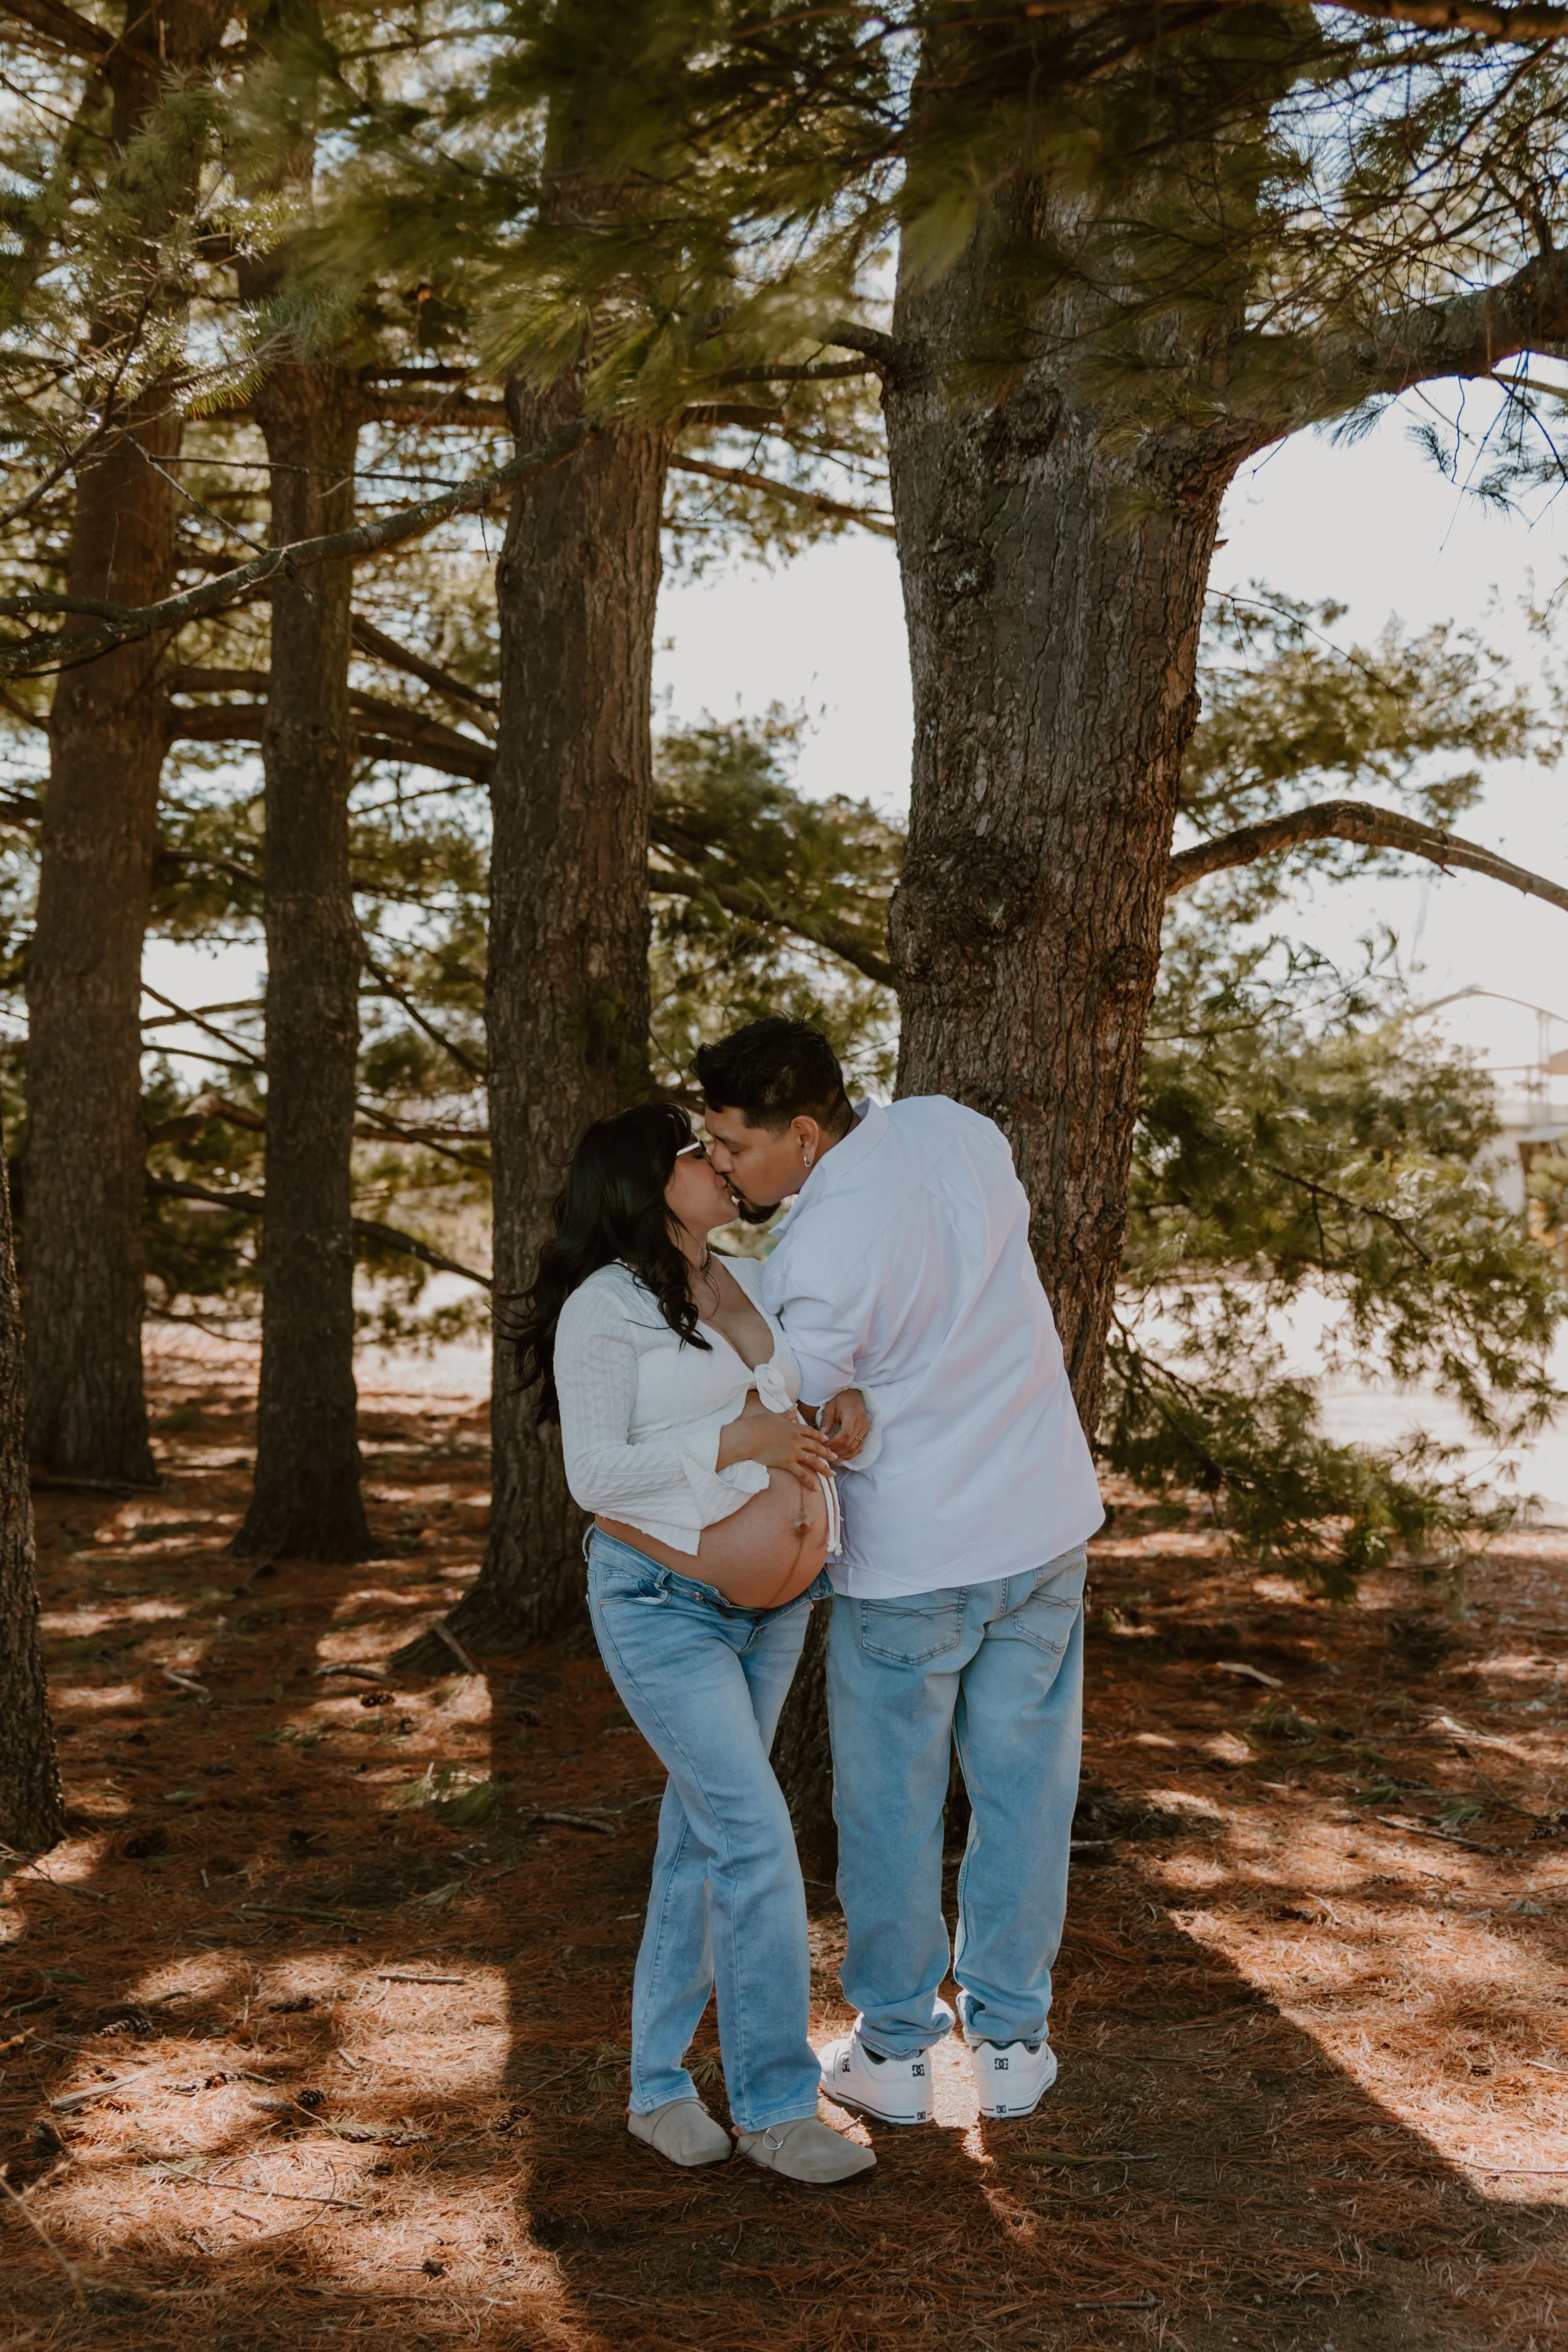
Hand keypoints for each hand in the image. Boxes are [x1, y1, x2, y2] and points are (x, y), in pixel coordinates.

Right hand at [719, 1405, 835, 1480]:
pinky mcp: (787, 1463)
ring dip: (824, 1468)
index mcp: (794, 1427)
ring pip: (813, 1461)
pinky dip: (809, 1481)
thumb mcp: (774, 1415)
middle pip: (816, 1447)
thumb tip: (794, 1407)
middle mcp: (797, 1440)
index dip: (820, 1436)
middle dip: (827, 1453)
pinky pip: (801, 1474)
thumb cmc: (758, 1424)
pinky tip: (816, 1488)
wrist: (749, 1437)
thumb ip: (786, 1414)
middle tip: (835, 1458)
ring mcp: (794, 1452)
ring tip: (832, 1475)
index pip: (811, 1432)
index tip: (827, 1440)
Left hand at [818, 1388, 868, 1460]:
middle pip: (850, 1444)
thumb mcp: (830, 1406)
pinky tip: (841, 1457)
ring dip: (843, 1455)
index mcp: (853, 1415)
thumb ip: (826, 1421)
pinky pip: (860, 1448)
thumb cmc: (841, 1399)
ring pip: (855, 1448)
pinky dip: (850, 1455)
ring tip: (831, 1457)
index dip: (833, 1444)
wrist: (855, 1394)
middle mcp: (862, 1424)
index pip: (844, 1435)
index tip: (823, 1446)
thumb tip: (821, 1436)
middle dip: (836, 1451)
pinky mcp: (866, 1433)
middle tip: (824, 1453)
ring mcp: (866, 1429)